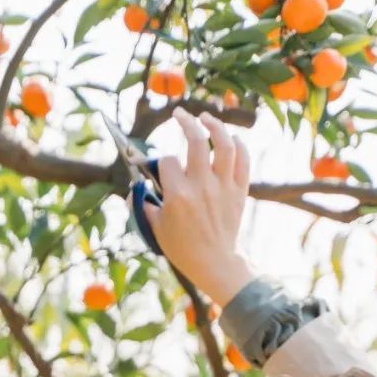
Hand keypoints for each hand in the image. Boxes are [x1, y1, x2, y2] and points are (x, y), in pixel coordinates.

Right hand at [142, 108, 255, 307]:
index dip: (160, 162)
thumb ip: (143, 206)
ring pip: (224, 144)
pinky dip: (239, 144)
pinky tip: (231, 138)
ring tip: (205, 117)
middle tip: (179, 114)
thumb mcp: (156, 229)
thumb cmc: (182, 248)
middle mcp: (202, 186)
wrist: (215, 263)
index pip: (166, 161)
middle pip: (196, 140)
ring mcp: (223, 187)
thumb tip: (133, 189)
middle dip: (186, 121)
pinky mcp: (239, 191)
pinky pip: (243, 160)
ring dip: (215, 125)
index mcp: (178, 196)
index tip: (160, 169)